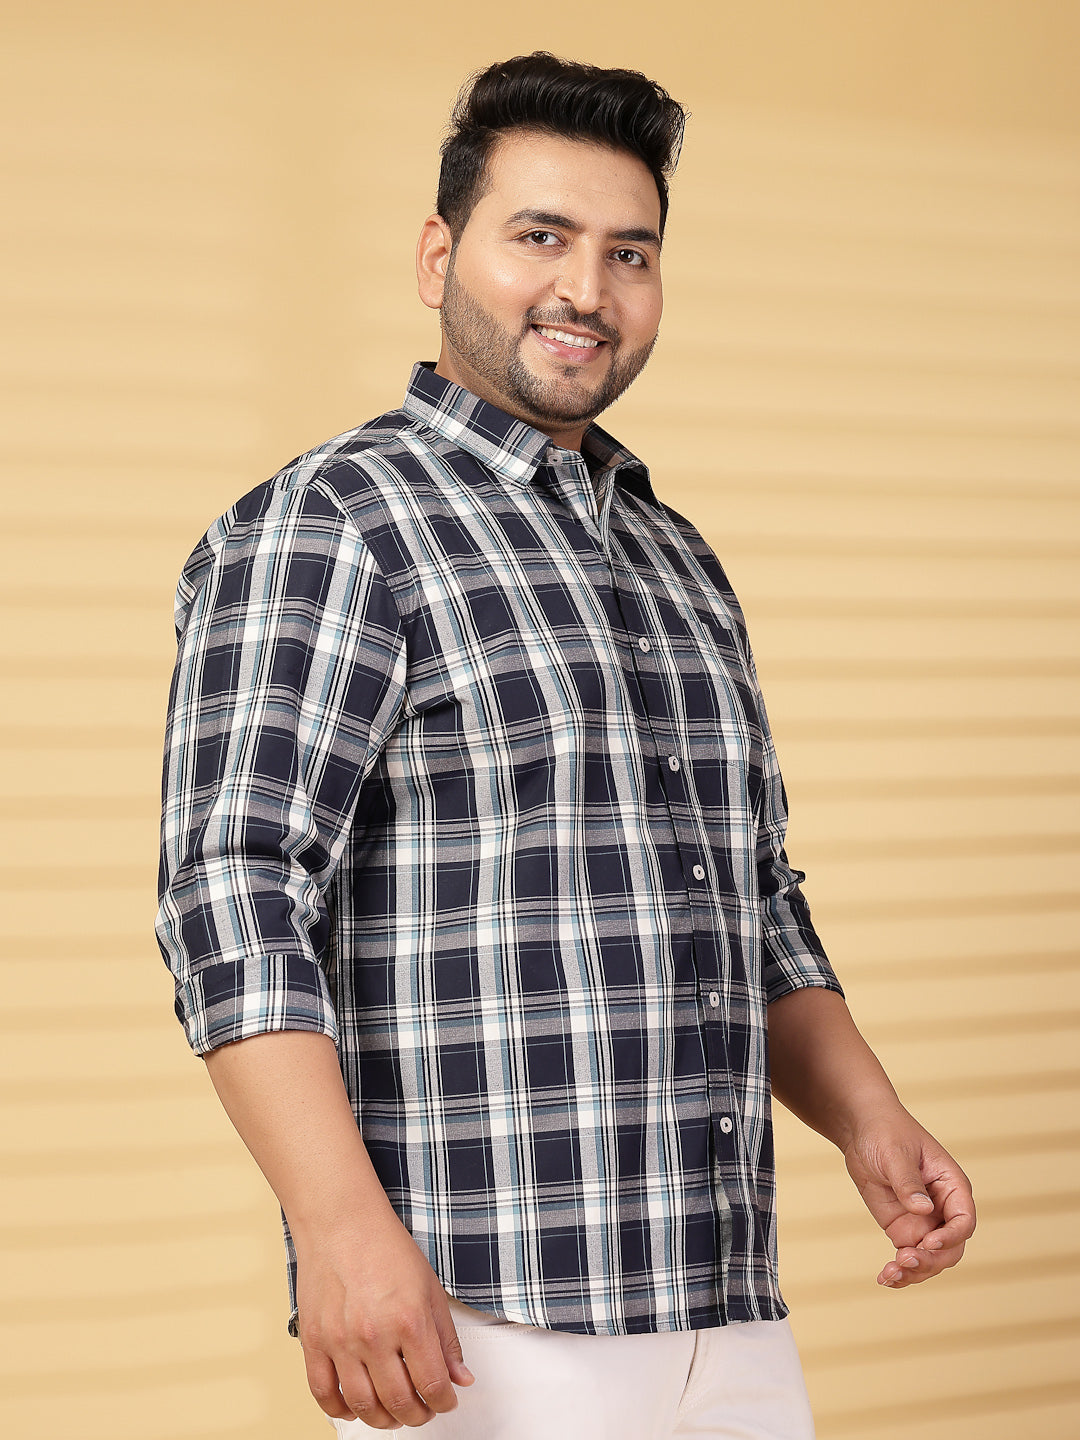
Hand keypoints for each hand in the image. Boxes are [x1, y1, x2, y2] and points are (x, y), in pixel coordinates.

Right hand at [294, 1206, 475, 1429]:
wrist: (341, 1222)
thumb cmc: (385, 1248)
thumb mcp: (430, 1288)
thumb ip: (447, 1339)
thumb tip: (460, 1378)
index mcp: (410, 1320)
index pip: (432, 1385)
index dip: (444, 1401)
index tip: (446, 1400)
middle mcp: (375, 1335)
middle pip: (399, 1402)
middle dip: (418, 1415)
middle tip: (423, 1410)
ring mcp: (340, 1340)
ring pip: (362, 1405)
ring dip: (382, 1420)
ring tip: (393, 1413)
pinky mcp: (313, 1340)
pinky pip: (323, 1392)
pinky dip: (339, 1410)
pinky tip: (353, 1408)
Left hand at [843, 1107, 975, 1290]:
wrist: (862, 1129)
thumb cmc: (886, 1132)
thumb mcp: (896, 1153)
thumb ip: (909, 1182)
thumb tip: (923, 1209)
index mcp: (952, 1186)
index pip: (963, 1220)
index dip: (951, 1236)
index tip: (928, 1242)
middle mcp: (943, 1209)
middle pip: (950, 1248)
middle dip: (931, 1260)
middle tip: (905, 1260)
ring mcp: (924, 1222)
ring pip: (931, 1259)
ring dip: (915, 1272)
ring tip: (890, 1274)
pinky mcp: (903, 1229)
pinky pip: (909, 1257)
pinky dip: (900, 1271)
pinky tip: (885, 1278)